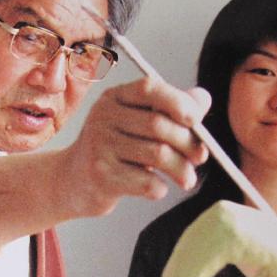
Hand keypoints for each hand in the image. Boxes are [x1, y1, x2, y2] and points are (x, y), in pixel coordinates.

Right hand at [63, 77, 210, 216]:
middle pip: (159, 125)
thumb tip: (203, 99)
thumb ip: (170, 109)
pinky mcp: (102, 176)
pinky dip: (161, 188)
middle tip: (201, 157)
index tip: (196, 120)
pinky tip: (158, 188)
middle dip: (188, 143)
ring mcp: (100, 146)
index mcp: (114, 98)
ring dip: (182, 169)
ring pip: (158, 154)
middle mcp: (103, 117)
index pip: (150, 89)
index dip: (179, 102)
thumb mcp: (137, 123)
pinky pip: (147, 182)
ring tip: (188, 179)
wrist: (73, 181)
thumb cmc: (114, 150)